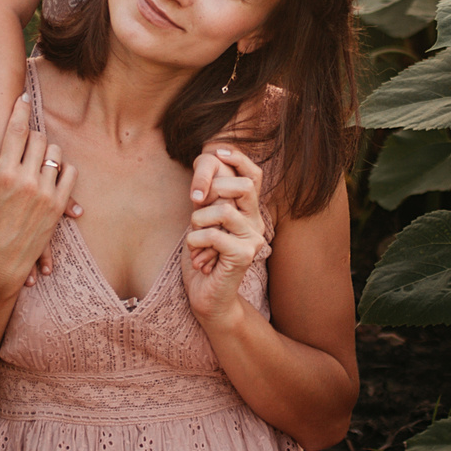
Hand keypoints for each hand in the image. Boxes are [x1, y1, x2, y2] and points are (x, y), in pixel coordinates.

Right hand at [0, 94, 75, 297]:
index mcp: (1, 172)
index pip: (15, 130)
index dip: (19, 108)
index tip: (24, 96)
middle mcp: (25, 179)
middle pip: (38, 138)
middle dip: (33, 133)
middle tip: (29, 135)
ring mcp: (44, 192)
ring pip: (55, 154)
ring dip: (48, 151)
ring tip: (40, 156)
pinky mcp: (58, 207)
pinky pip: (69, 175)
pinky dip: (63, 170)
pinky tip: (54, 173)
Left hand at [183, 144, 267, 331]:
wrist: (206, 298)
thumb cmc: (201, 259)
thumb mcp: (201, 222)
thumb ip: (207, 199)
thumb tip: (206, 167)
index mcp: (248, 213)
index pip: (253, 175)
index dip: (238, 159)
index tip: (216, 151)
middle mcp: (256, 223)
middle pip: (242, 187)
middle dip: (210, 193)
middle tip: (195, 212)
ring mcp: (253, 239)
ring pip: (223, 210)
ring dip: (197, 222)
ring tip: (194, 241)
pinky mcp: (244, 255)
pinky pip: (214, 234)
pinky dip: (196, 242)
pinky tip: (197, 257)